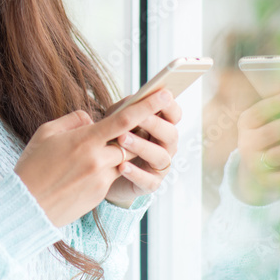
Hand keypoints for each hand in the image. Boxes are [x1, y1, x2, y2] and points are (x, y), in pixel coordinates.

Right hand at [14, 90, 174, 227]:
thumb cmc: (32, 166)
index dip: (147, 105)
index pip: (125, 119)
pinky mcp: (100, 194)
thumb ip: (73, 121)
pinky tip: (77, 174)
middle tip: (120, 129)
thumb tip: (91, 119)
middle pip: (129, 141)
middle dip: (128, 135)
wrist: (27, 206)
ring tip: (88, 155)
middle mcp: (98, 159)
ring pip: (121, 160)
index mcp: (85, 140)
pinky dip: (101, 170)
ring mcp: (101, 178)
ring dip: (114, 154)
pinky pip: (110, 176)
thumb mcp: (46, 133)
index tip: (165, 93)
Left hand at [105, 90, 181, 207]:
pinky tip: (122, 166)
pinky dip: (136, 173)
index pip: (175, 115)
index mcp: (161, 127)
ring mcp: (159, 166)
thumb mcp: (117, 122)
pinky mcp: (150, 184)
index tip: (162, 95)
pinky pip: (147, 180)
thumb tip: (131, 99)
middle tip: (139, 117)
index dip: (170, 106)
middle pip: (170, 134)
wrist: (105, 173)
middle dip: (155, 124)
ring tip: (122, 138)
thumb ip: (125, 111)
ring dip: (142, 146)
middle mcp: (166, 146)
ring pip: (160, 156)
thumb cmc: (115, 140)